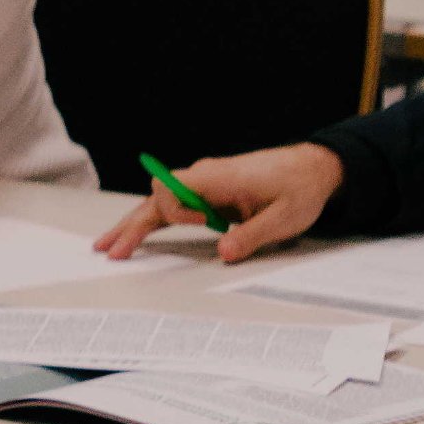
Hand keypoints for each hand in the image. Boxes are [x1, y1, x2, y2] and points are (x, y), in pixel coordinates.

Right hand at [97, 143, 343, 264]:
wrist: (312, 169)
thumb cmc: (300, 188)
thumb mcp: (284, 218)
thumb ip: (252, 235)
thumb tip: (223, 254)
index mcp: (218, 178)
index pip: (171, 188)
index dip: (179, 211)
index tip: (204, 224)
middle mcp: (203, 178)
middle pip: (154, 198)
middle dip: (131, 224)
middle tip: (111, 249)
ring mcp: (202, 185)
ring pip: (158, 203)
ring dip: (135, 225)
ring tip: (112, 246)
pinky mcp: (207, 193)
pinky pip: (172, 206)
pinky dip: (153, 221)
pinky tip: (137, 235)